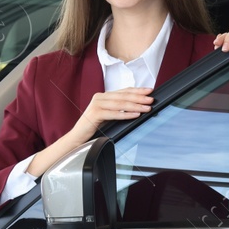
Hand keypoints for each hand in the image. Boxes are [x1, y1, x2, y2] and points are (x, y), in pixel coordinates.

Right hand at [24, 87, 152, 177]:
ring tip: (147, 107)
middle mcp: (99, 97)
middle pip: (123, 96)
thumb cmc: (92, 128)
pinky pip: (114, 113)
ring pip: (120, 104)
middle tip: (151, 99)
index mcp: (103, 96)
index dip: (137, 90)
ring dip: (135, 105)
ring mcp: (96, 105)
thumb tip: (136, 106)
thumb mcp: (107, 116)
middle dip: (139, 97)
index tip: (150, 91)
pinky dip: (126, 114)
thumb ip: (117, 108)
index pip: (123, 91)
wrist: (77, 138)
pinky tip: (135, 115)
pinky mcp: (95, 114)